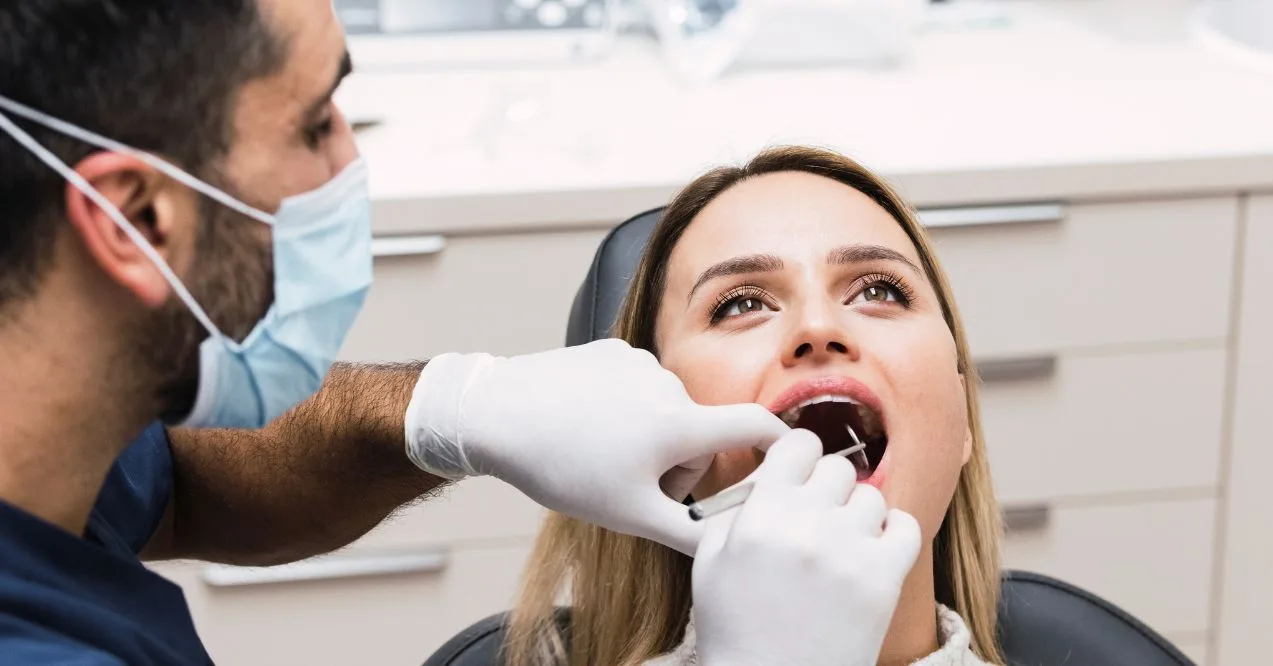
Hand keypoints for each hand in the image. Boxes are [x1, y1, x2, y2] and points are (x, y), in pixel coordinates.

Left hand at [404, 339, 788, 554]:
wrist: (498, 414)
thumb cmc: (562, 467)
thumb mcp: (627, 513)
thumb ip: (687, 534)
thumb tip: (728, 548)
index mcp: (680, 424)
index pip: (756, 428)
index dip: (781, 445)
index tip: (790, 457)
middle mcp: (669, 385)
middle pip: (699, 431)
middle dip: (678, 462)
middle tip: (631, 485)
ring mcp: (639, 363)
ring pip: (665, 411)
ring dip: (647, 435)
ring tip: (598, 451)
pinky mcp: (612, 351)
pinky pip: (636, 387)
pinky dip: (621, 407)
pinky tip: (585, 421)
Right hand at [692, 430, 921, 665]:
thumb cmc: (735, 627)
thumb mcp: (710, 560)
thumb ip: (736, 505)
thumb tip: (770, 470)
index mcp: (760, 514)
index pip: (798, 444)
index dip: (800, 459)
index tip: (800, 478)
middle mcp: (806, 524)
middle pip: (838, 468)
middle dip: (828, 490)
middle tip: (818, 521)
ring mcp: (847, 550)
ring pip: (872, 497)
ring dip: (858, 516)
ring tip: (840, 548)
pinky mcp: (881, 579)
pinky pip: (906, 527)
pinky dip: (893, 536)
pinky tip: (870, 556)